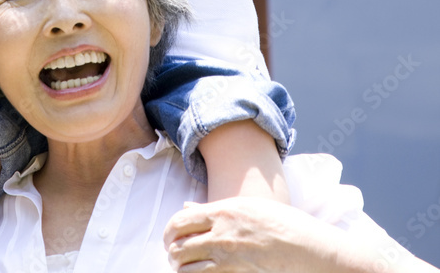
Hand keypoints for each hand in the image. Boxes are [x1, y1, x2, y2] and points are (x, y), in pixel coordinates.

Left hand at [163, 197, 336, 272]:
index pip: (180, 221)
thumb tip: (187, 206)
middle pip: (179, 246)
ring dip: (182, 268)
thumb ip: (212, 208)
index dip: (169, 231)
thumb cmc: (278, 221)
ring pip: (187, 268)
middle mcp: (221, 234)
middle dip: (172, 252)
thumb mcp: (245, 206)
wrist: (304, 246)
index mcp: (222, 211)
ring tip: (185, 266)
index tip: (170, 237)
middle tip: (174, 255)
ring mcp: (227, 258)